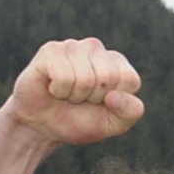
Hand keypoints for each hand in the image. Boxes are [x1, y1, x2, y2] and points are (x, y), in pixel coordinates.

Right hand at [5, 38, 144, 147]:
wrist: (43, 126)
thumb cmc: (81, 121)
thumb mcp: (114, 123)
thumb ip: (130, 111)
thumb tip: (115, 95)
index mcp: (117, 62)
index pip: (130, 79)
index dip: (116, 100)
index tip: (102, 102)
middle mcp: (95, 48)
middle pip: (109, 77)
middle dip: (94, 97)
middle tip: (81, 99)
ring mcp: (72, 46)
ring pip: (86, 78)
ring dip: (75, 95)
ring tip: (67, 93)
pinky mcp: (50, 50)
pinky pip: (64, 77)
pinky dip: (59, 90)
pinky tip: (53, 87)